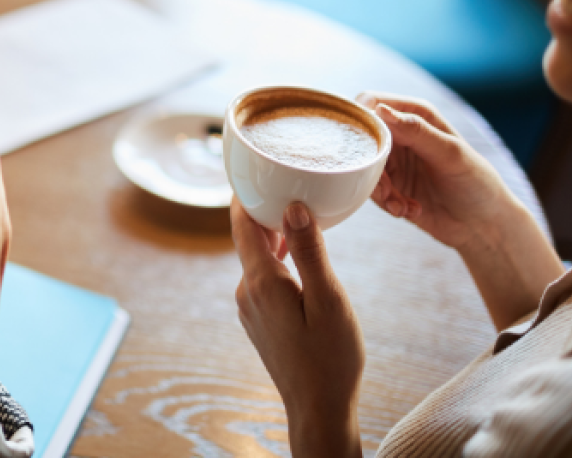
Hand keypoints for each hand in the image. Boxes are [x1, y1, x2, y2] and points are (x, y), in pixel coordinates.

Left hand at [232, 200, 363, 457]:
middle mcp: (246, 291)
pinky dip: (278, 257)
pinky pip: (263, 276)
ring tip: (296, 206)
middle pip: (247, 236)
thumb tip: (293, 206)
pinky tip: (298, 251)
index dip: (245, 192)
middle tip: (284, 175)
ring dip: (273, 232)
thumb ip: (308, 251)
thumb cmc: (330, 357)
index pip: (241, 223)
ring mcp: (250, 307)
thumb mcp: (328, 298)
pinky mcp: (259, 318)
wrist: (319, 408)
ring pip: (257, 256)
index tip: (255, 163)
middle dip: (264, 207)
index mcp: (260, 281)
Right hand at [355, 91, 520, 249]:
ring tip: (401, 205)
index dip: (360, 119)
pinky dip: (387, 203)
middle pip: (361, 138)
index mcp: (416, 115)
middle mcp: (401, 134)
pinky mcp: (390, 186)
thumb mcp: (450, 154)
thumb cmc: (476, 182)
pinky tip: (409, 210)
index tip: (363, 145)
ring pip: (363, 167)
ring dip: (379, 189)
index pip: (372, 103)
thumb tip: (379, 110)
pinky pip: (372, 190)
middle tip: (386, 188)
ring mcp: (394, 161)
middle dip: (367, 164)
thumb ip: (416, 131)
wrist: (483, 224)